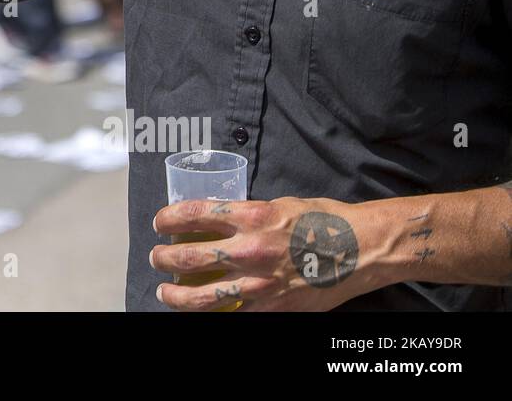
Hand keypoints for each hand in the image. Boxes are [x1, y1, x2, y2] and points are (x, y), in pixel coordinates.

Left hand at [149, 196, 383, 310]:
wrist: (362, 250)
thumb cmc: (324, 221)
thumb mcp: (278, 204)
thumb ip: (246, 214)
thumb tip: (216, 219)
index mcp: (250, 216)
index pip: (191, 215)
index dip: (167, 220)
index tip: (159, 223)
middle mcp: (250, 250)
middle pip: (187, 257)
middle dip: (163, 259)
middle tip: (157, 258)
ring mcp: (260, 283)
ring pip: (201, 297)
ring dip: (175, 295)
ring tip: (166, 290)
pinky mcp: (273, 308)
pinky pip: (232, 314)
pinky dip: (213, 313)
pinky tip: (203, 310)